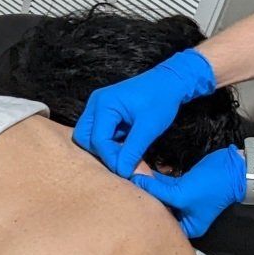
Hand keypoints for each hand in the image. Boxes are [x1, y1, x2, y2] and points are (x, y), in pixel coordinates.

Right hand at [73, 50, 217, 177]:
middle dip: (101, 152)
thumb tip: (122, 172)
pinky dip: (109, 143)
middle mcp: (95, 104)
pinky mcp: (104, 112)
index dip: (110, 158)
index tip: (126, 172)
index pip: (97, 139)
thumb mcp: (149, 128)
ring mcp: (98, 107)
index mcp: (104, 103)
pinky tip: (126, 145)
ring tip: (126, 152)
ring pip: (89, 136)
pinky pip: (99, 132)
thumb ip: (133, 150)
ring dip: (105, 148)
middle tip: (122, 160)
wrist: (170, 82)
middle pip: (83, 137)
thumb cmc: (161, 100)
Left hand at [133, 146, 245, 238]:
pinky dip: (156, 177)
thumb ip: (157, 190)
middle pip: (157, 207)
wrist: (235, 169)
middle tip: (126, 182)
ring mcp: (182, 200)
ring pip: (159, 193)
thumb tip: (134, 180)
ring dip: (148, 183)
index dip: (142, 209)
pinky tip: (143, 168)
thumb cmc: (210, 187)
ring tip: (131, 172)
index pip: (157, 221)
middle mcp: (182, 216)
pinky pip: (165, 183)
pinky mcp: (182, 186)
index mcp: (185, 228)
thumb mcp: (182, 193)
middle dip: (144, 194)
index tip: (126, 195)